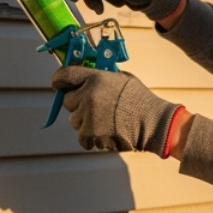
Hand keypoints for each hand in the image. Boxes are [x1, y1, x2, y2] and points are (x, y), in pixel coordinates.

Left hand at [53, 65, 179, 154]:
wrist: (153, 123)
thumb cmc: (139, 100)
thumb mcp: (121, 78)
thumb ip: (100, 77)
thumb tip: (83, 79)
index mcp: (96, 78)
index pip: (64, 75)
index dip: (59, 80)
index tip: (59, 84)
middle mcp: (88, 95)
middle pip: (67, 100)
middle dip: (77, 103)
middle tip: (93, 106)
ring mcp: (88, 116)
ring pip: (74, 120)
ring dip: (85, 121)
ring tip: (106, 120)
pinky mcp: (90, 135)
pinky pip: (82, 137)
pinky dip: (91, 137)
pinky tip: (107, 132)